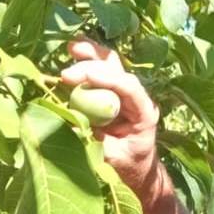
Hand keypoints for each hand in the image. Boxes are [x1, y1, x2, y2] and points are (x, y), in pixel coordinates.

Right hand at [60, 40, 161, 200]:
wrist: (137, 167)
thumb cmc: (129, 165)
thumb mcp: (114, 160)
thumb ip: (97, 144)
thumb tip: (72, 127)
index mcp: (145, 112)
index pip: (128, 87)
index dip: (105, 78)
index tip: (81, 77)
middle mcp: (137, 96)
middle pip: (118, 69)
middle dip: (94, 63)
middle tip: (68, 65)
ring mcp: (125, 92)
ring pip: (111, 64)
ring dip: (92, 53)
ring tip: (72, 45)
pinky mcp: (113, 91)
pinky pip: (101, 71)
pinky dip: (88, 60)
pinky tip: (73, 49)